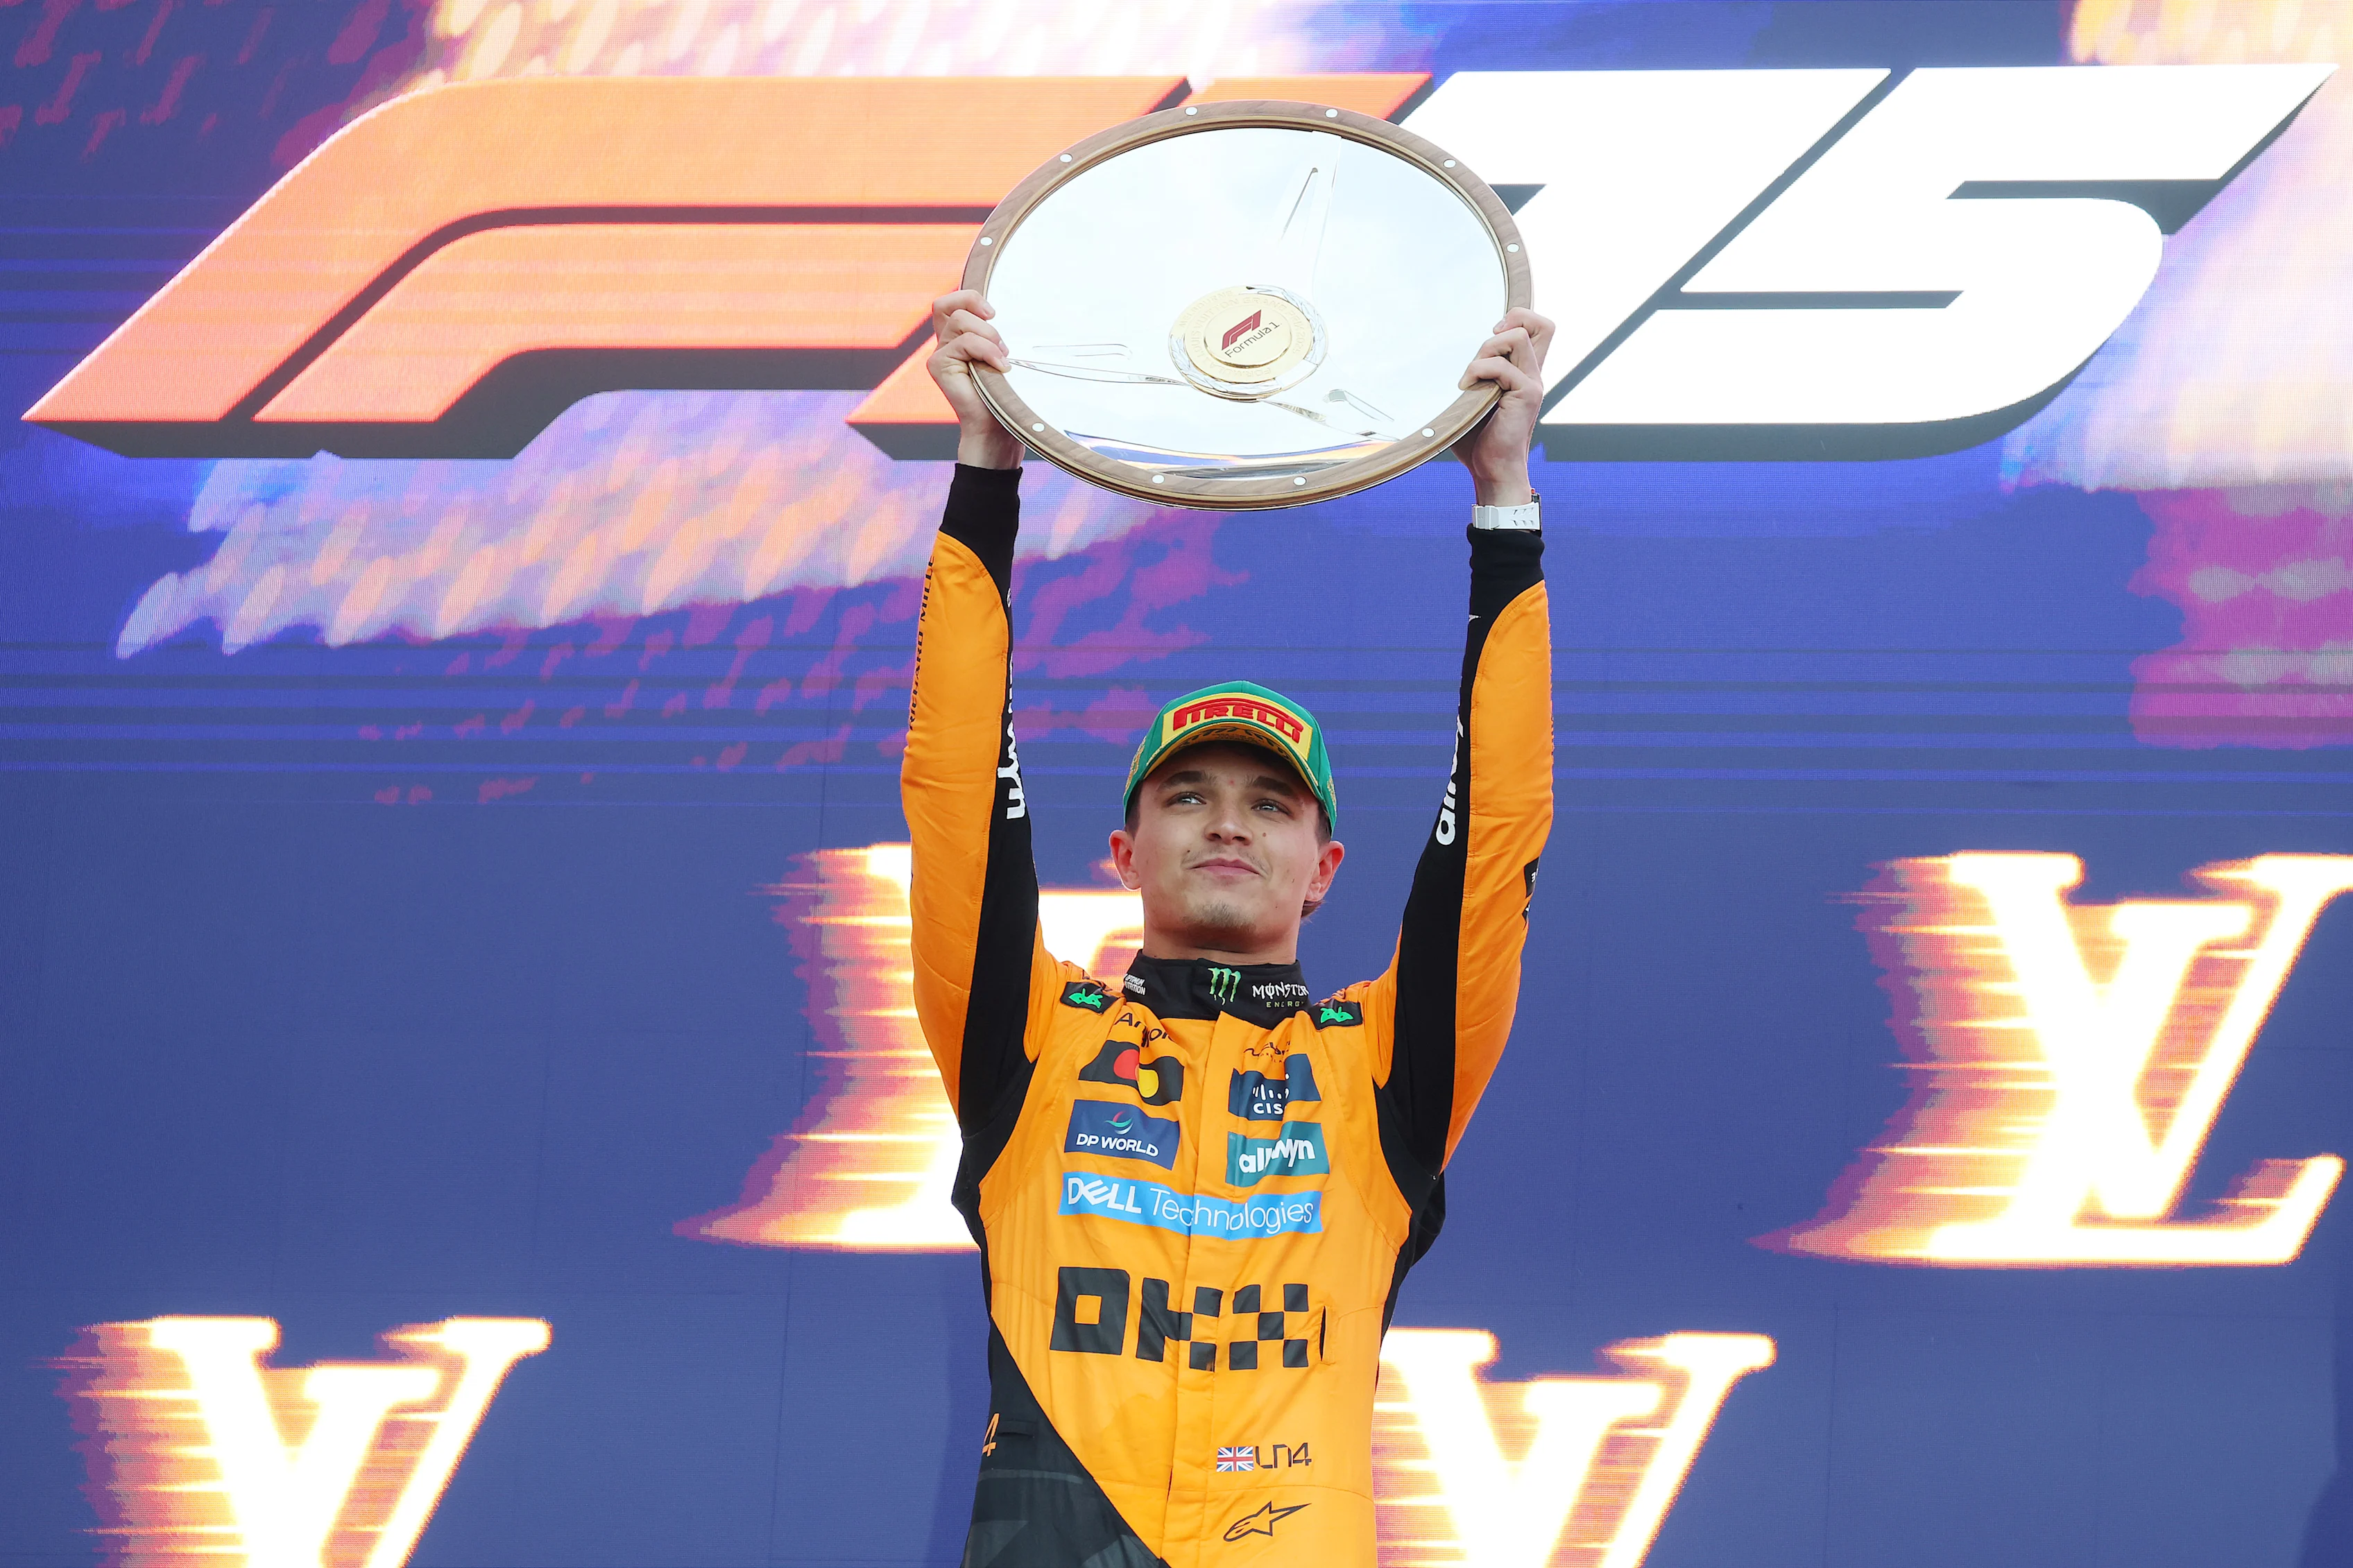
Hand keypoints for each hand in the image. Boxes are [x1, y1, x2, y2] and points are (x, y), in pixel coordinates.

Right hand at [927, 289, 1023, 469]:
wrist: (996, 426)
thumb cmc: (1003, 393)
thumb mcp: (1002, 354)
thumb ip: (994, 334)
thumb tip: (1000, 313)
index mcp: (958, 337)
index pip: (951, 303)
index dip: (969, 297)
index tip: (993, 313)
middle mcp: (944, 342)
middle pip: (948, 304)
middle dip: (978, 310)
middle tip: (999, 333)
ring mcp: (939, 354)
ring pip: (959, 320)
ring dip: (988, 335)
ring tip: (1003, 357)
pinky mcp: (938, 365)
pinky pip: (964, 342)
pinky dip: (987, 351)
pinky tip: (1001, 368)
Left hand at [1452, 307, 1552, 505]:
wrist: (1492, 471)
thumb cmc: (1478, 440)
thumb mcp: (1472, 399)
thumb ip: (1472, 375)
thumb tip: (1438, 356)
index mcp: (1525, 372)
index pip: (1540, 329)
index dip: (1519, 317)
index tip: (1492, 334)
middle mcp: (1534, 374)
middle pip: (1543, 325)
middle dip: (1512, 319)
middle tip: (1488, 341)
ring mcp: (1532, 383)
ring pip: (1518, 337)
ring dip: (1486, 349)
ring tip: (1471, 375)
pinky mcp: (1526, 395)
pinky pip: (1501, 366)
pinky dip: (1478, 371)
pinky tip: (1465, 389)